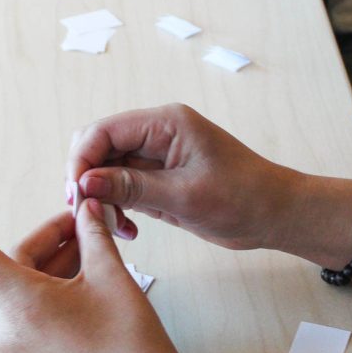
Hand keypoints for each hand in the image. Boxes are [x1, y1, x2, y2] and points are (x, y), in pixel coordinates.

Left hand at [0, 178, 197, 352]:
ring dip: (55, 266)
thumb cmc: (131, 346)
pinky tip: (85, 284)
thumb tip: (85, 207)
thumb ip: (92, 233)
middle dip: (51, 240)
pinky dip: (51, 293)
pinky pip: (29, 316)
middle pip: (14, 265)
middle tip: (85, 222)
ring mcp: (13, 352)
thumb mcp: (112, 275)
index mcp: (19, 303)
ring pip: (24, 290)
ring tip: (95, 252)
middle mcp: (6, 330)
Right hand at [66, 104, 293, 250]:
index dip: (82, 160)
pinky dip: (118, 207)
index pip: (103, 131)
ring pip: (107, 169)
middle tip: (87, 212)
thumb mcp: (184, 196)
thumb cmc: (243, 198)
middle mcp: (156, 133)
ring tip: (115, 226)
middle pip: (99, 146)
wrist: (276, 214)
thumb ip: (132, 188)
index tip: (76, 194)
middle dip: (87, 178)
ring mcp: (156, 156)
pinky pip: (123, 187)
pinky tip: (128, 229)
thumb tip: (85, 183)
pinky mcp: (158, 177)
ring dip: (102, 197)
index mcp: (165, 123)